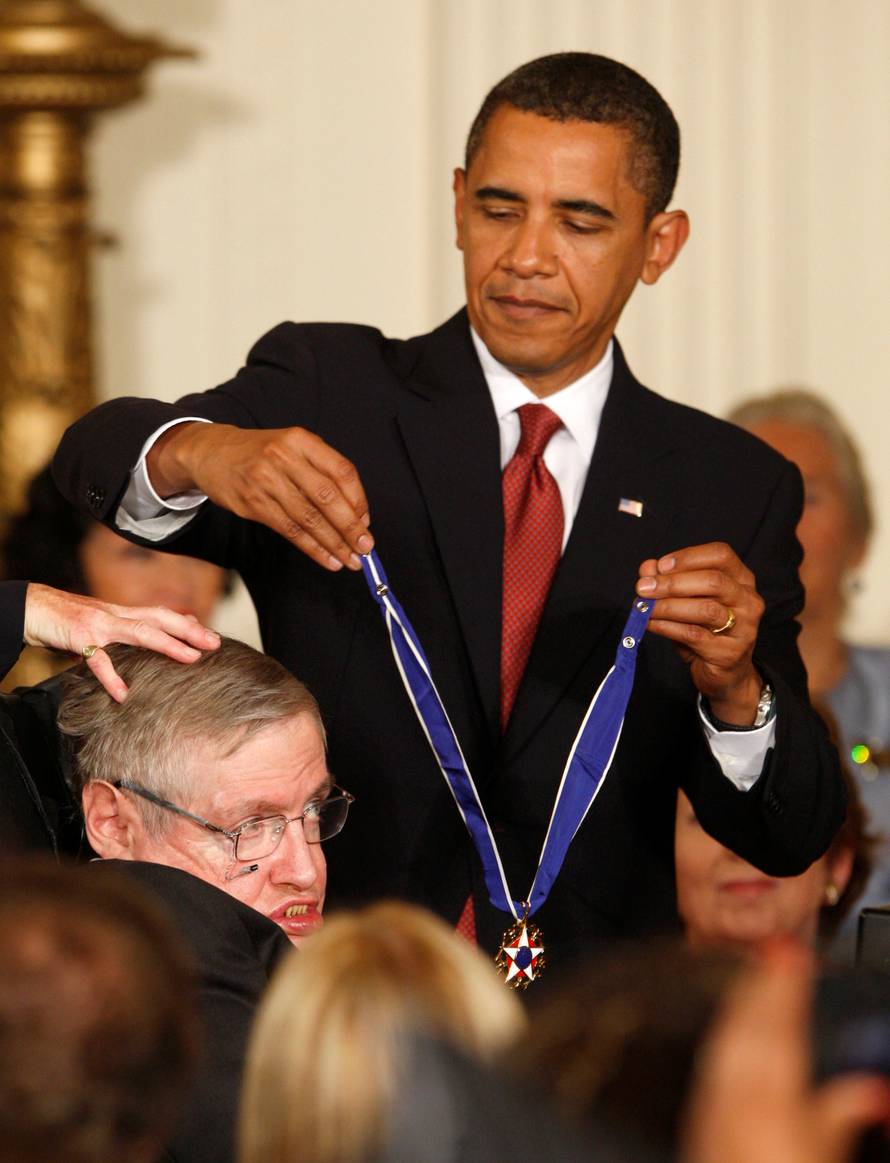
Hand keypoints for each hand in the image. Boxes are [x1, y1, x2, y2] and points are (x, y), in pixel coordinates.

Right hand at [24, 583, 220, 702]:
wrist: (35, 608)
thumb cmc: (71, 620)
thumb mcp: (104, 624)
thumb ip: (126, 633)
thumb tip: (152, 646)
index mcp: (124, 613)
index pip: (163, 615)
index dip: (189, 624)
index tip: (214, 637)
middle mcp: (116, 615)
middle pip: (160, 619)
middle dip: (190, 631)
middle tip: (216, 644)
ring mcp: (99, 624)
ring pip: (139, 632)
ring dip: (167, 644)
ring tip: (190, 658)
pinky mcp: (79, 636)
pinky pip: (97, 659)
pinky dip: (111, 677)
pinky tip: (124, 694)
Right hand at [149, 421, 372, 571]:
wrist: (211, 453)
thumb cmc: (261, 453)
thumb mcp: (292, 447)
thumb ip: (322, 472)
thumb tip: (356, 513)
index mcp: (301, 440)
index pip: (341, 472)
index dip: (359, 500)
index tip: (366, 521)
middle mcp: (284, 457)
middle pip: (327, 497)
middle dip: (351, 527)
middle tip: (366, 547)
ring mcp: (266, 481)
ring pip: (309, 518)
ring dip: (334, 544)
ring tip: (351, 559)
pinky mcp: (253, 503)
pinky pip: (290, 531)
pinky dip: (312, 548)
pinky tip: (327, 559)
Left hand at [636, 542, 763, 724]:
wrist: (724, 675)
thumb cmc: (705, 631)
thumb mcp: (687, 602)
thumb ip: (668, 581)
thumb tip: (647, 568)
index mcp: (741, 580)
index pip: (721, 555)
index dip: (688, 557)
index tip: (659, 566)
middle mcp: (749, 600)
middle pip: (713, 581)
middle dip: (672, 583)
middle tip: (643, 588)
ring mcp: (744, 628)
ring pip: (706, 609)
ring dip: (668, 606)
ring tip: (645, 608)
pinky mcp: (730, 653)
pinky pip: (694, 635)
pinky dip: (667, 627)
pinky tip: (651, 623)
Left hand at [682, 940, 889, 1162]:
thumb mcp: (828, 1157)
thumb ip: (843, 1117)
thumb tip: (870, 1089)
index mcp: (774, 1109)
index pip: (781, 1031)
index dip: (785, 989)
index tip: (793, 956)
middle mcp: (737, 1105)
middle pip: (746, 1030)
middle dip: (760, 988)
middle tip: (776, 955)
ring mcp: (713, 1116)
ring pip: (725, 1046)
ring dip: (741, 1009)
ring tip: (757, 983)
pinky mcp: (701, 1131)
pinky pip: (714, 1071)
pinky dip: (727, 1043)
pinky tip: (735, 1038)